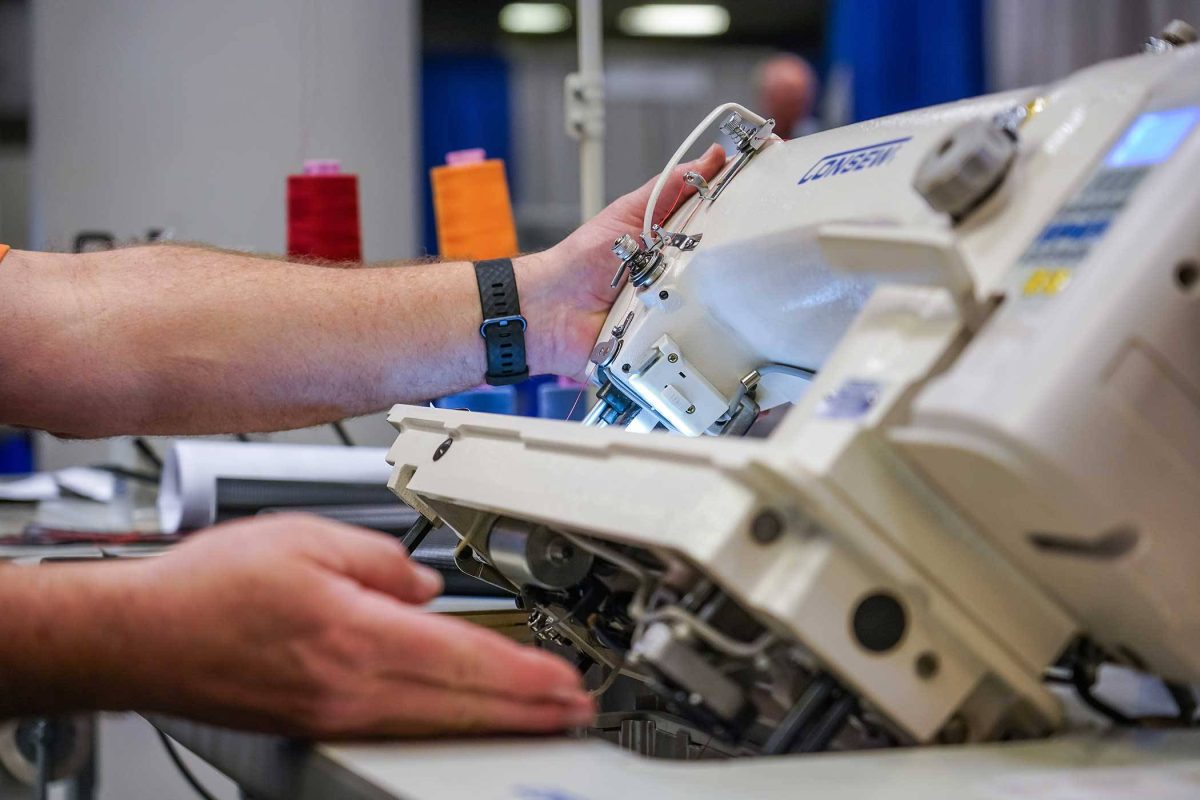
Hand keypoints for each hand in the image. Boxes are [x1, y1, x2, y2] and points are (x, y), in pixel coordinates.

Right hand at [112, 514, 593, 736]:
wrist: (139, 638)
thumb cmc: (207, 587)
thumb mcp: (305, 537)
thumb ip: (381, 559)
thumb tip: (425, 585)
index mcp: (354, 635)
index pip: (464, 660)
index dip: (524, 676)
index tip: (564, 683)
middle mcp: (349, 687)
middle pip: (460, 704)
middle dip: (527, 709)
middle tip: (574, 710)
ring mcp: (333, 713)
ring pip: (434, 723)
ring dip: (495, 722)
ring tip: (538, 719)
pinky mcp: (316, 722)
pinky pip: (398, 728)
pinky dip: (444, 727)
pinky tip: (463, 722)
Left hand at [520, 144, 725, 378]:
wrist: (551, 312)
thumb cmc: (582, 262)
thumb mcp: (628, 213)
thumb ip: (670, 187)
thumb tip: (711, 156)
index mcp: (679, 245)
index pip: (724, 231)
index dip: (747, 220)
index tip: (770, 202)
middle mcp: (685, 279)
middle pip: (729, 272)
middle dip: (733, 264)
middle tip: (718, 252)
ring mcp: (681, 313)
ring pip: (719, 309)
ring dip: (709, 300)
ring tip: (683, 288)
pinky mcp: (673, 346)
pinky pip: (698, 345)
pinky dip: (694, 337)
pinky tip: (683, 324)